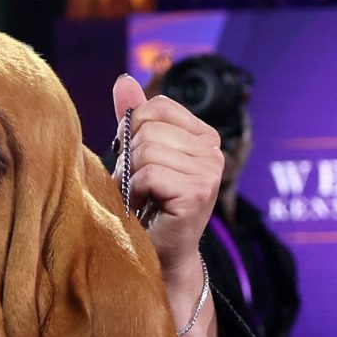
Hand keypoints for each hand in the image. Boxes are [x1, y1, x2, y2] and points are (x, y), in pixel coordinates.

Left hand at [110, 74, 224, 284]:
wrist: (161, 256)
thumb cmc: (148, 207)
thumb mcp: (138, 156)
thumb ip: (133, 120)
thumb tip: (122, 80)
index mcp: (204, 135)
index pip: (158, 106)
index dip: (134, 131)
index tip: (136, 162)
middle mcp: (213, 150)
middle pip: (149, 128)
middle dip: (130, 158)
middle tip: (137, 186)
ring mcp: (210, 172)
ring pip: (147, 151)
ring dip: (132, 178)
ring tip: (141, 197)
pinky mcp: (199, 193)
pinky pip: (150, 174)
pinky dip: (137, 191)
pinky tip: (147, 207)